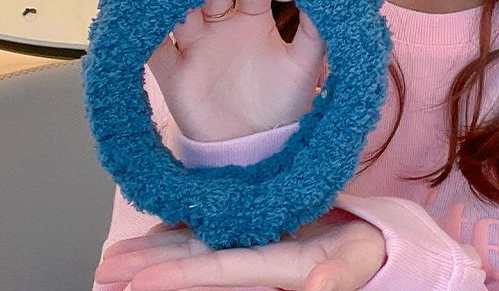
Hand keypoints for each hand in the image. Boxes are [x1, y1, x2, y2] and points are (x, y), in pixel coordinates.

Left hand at [94, 210, 386, 290]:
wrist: (376, 243)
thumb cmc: (372, 252)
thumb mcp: (360, 264)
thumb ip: (339, 277)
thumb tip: (318, 287)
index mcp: (282, 267)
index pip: (224, 272)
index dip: (183, 277)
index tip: (139, 282)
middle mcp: (263, 261)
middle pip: (200, 264)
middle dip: (152, 267)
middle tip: (105, 269)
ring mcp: (260, 249)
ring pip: (202, 249)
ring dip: (160, 252)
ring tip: (116, 258)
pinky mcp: (262, 234)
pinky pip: (220, 234)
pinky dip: (188, 232)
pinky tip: (164, 230)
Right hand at [147, 0, 325, 140]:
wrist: (258, 144)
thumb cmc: (286, 97)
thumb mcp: (306, 61)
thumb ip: (314, 29)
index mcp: (254, 13)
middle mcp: (221, 21)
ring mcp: (194, 44)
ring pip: (180, 11)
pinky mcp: (173, 72)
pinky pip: (153, 50)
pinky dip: (146, 35)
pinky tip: (145, 18)